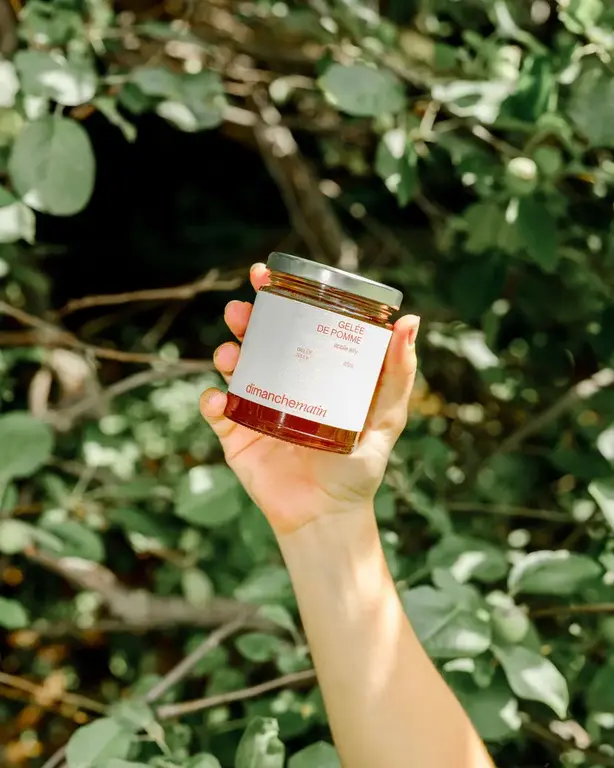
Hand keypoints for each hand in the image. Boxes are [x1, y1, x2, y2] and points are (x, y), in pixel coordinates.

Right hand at [200, 263, 419, 535]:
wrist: (328, 517)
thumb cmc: (358, 467)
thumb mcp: (386, 417)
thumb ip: (397, 374)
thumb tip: (410, 320)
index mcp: (312, 372)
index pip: (292, 325)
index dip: (277, 297)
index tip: (267, 275)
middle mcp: (281, 383)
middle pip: (256, 341)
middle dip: (244, 320)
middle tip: (241, 311)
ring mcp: (256, 408)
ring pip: (232, 369)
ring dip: (224, 354)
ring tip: (229, 353)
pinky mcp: (236, 438)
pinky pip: (217, 413)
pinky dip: (212, 402)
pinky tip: (218, 399)